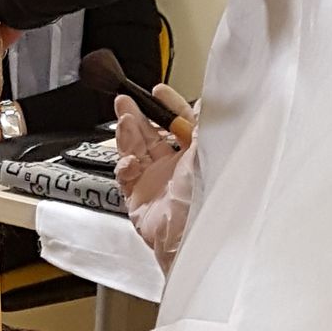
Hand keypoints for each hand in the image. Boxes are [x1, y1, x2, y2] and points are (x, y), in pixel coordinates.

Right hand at [115, 88, 197, 274]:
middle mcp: (176, 167)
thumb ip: (202, 126)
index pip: (181, 123)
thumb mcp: (207, 152)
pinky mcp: (138, 198)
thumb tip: (204, 103)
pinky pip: (125, 175)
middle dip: (139, 114)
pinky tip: (129, 161)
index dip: (170, 105)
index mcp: (196, 155)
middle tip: (127, 100)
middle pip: (153, 133)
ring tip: (124, 117)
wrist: (187, 238)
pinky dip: (124, 164)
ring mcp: (156, 182)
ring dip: (128, 132)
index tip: (159, 92)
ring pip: (135, 149)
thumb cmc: (206, 200)